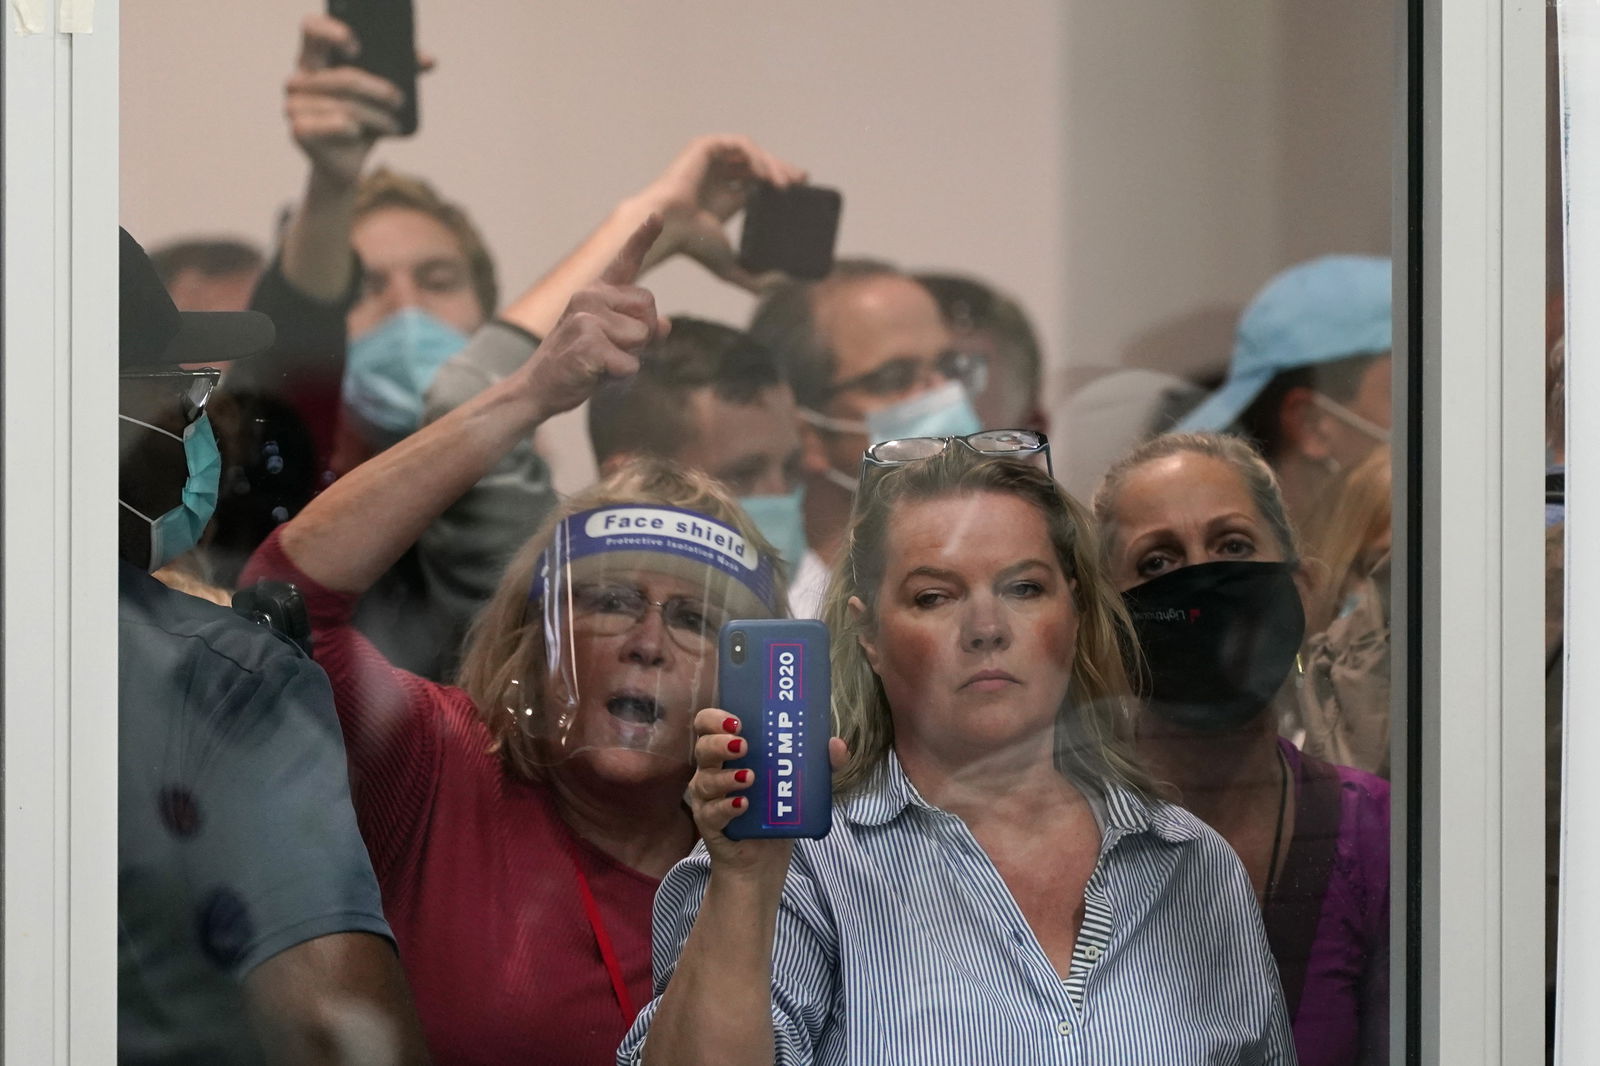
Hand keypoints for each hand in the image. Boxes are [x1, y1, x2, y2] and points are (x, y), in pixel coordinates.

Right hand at [284, 15, 433, 185]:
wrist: (347, 163)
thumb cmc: (364, 120)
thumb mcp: (382, 93)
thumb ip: (404, 71)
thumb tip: (431, 60)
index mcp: (313, 60)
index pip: (312, 30)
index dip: (333, 33)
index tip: (358, 47)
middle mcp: (298, 80)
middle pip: (346, 78)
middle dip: (379, 91)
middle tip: (399, 100)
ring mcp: (293, 105)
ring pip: (348, 105)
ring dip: (378, 117)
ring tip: (391, 125)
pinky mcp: (299, 130)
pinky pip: (340, 124)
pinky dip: (357, 131)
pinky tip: (361, 135)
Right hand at [519, 215, 669, 421]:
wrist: (537, 388)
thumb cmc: (578, 365)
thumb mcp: (613, 344)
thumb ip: (640, 331)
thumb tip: (667, 325)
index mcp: (596, 293)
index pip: (625, 262)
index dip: (643, 238)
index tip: (657, 215)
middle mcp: (589, 296)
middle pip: (649, 308)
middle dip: (642, 336)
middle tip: (611, 351)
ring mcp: (586, 317)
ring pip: (641, 336)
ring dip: (629, 358)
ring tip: (599, 363)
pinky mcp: (587, 342)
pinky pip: (630, 364)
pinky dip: (618, 377)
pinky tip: (593, 375)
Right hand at [637, 135, 807, 291]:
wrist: (669, 228)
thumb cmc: (692, 246)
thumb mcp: (730, 267)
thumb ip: (754, 280)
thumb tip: (783, 284)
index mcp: (725, 197)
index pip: (758, 181)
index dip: (780, 181)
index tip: (802, 187)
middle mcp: (718, 176)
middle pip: (758, 165)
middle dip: (782, 170)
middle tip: (802, 182)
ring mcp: (712, 160)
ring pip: (751, 153)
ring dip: (772, 164)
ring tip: (786, 184)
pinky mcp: (705, 147)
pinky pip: (740, 145)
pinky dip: (757, 156)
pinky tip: (766, 175)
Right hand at [686, 708, 848, 874]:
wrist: (762, 859)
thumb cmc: (775, 811)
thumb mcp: (802, 784)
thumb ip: (821, 763)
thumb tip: (837, 744)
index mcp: (729, 752)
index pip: (709, 725)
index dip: (717, 718)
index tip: (738, 720)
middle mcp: (713, 770)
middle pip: (703, 747)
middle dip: (720, 743)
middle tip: (744, 745)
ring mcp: (708, 798)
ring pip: (704, 780)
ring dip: (726, 777)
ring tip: (750, 778)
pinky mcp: (709, 824)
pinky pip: (711, 812)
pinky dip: (726, 807)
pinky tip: (743, 805)